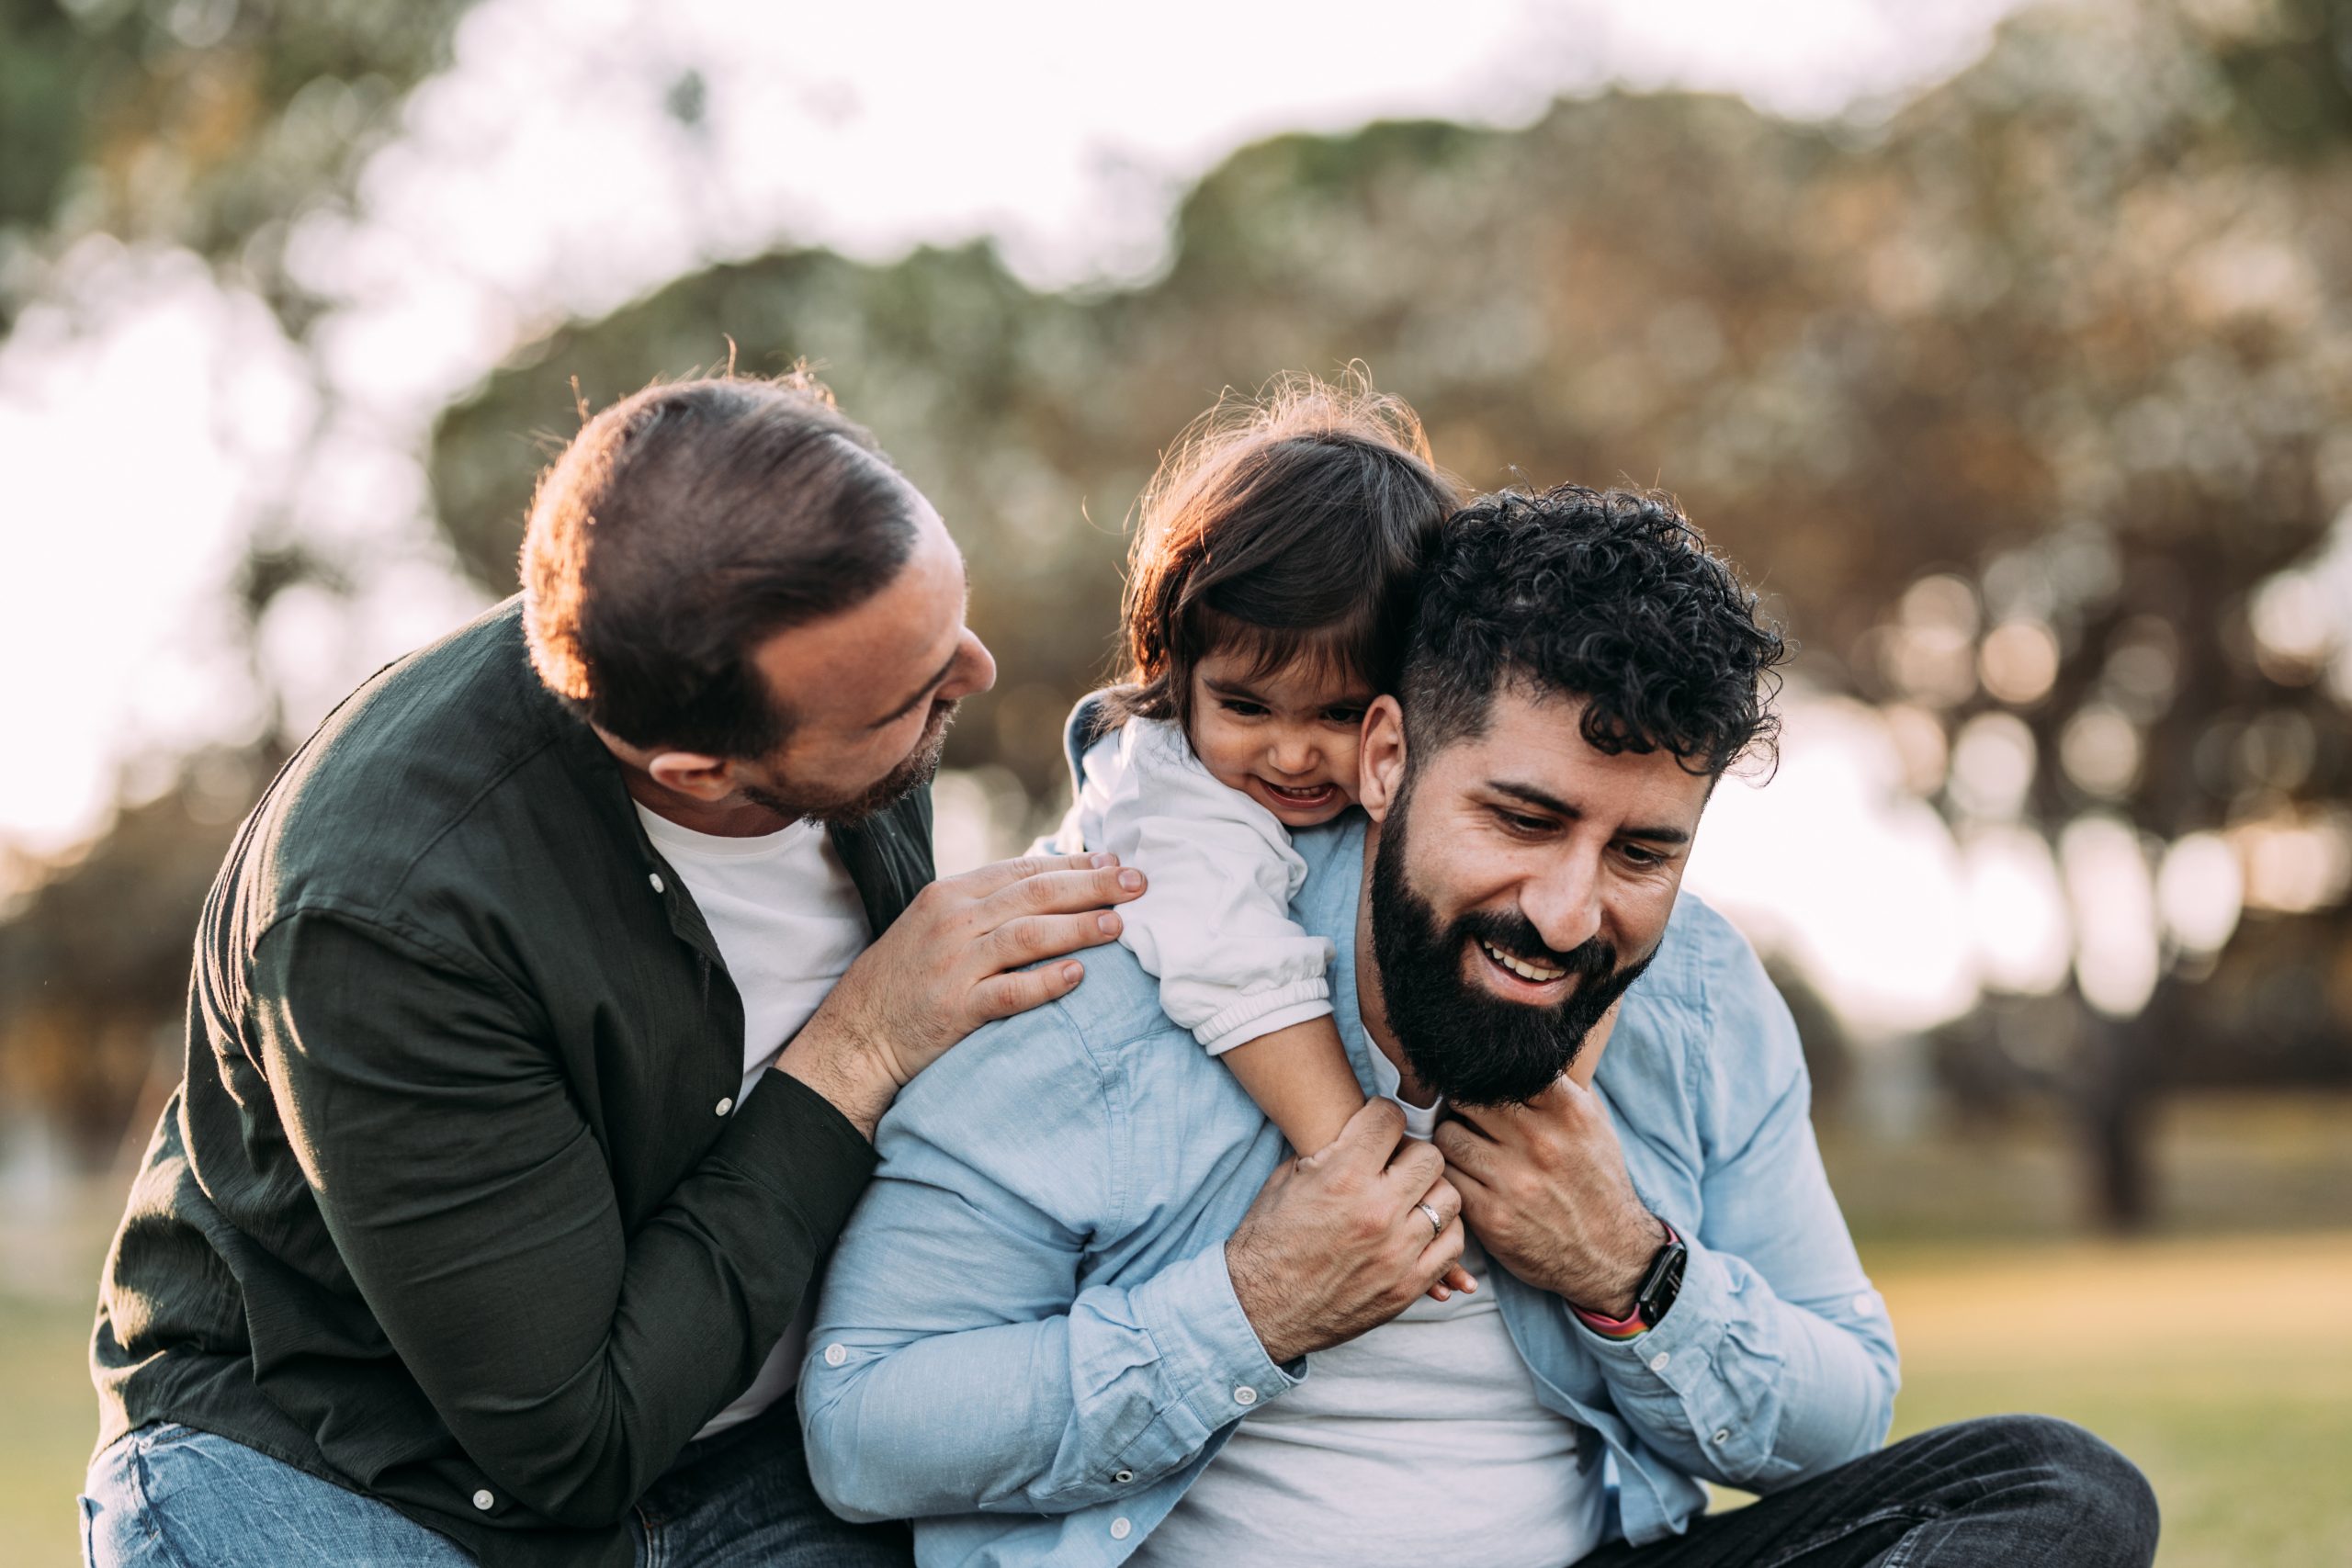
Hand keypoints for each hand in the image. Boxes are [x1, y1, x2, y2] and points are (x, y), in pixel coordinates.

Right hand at [778, 852, 1145, 1137]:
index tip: (1116, 861)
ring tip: (1119, 926)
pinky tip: (1078, 975)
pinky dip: (1045, 981)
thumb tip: (1051, 886)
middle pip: (1034, 894)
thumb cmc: (906, 980)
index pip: (1023, 870)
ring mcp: (953, 965)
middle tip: (1138, 884)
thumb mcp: (937, 927)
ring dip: (1078, 927)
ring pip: (1027, 936)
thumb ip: (985, 906)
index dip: (1073, 864)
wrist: (856, 1036)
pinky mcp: (955, 1009)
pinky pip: (1009, 992)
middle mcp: (952, 922)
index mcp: (950, 895)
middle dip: (1092, 885)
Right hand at [1225, 1100, 1465, 1364]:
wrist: (1259, 1309)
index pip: (1391, 1118)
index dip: (1382, 1117)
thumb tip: (1363, 1130)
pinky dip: (1441, 1232)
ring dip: (1430, 1192)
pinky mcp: (1407, 1286)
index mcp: (1341, 1176)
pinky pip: (1452, 1244)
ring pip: (1448, 1198)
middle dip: (1411, 1153)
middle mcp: (1376, 1210)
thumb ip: (1331, 1151)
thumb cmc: (1267, 1241)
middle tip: (1395, 1164)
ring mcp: (1397, 1251)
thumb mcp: (1287, 1179)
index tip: (1378, 1128)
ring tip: (1410, 1198)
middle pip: (1429, 1156)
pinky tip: (1420, 1230)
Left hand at [1435, 1072, 1663, 1319]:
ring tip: (1463, 1145)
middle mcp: (1540, 1142)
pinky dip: (1449, 1174)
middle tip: (1463, 1113)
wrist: (1610, 1254)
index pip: (1502, 1067)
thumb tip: (1518, 1048)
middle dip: (1460, 1103)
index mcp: (1567, 1111)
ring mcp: (1513, 1180)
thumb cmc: (1596, 1181)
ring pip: (1448, 1136)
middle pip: (1465, 1097)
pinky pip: (1447, 1177)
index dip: (1483, 1071)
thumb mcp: (1594, 1124)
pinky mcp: (1491, 1216)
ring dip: (1450, 1139)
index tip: (1477, 1077)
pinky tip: (1463, 1176)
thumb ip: (1558, 1087)